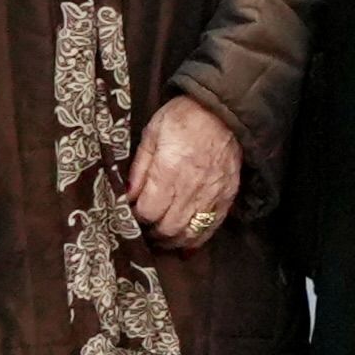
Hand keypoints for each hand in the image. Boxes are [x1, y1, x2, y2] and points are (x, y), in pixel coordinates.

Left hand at [127, 92, 243, 248]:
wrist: (223, 111)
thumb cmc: (183, 118)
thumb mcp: (152, 134)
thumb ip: (140, 167)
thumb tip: (127, 195)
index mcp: (169, 171)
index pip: (147, 211)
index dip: (136, 216)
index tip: (131, 211)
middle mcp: (191, 188)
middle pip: (167, 228)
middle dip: (151, 233)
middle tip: (144, 228)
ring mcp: (212, 195)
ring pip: (189, 233)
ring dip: (172, 241)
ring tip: (161, 238)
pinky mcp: (227, 197)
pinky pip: (211, 228)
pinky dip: (196, 240)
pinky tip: (185, 243)